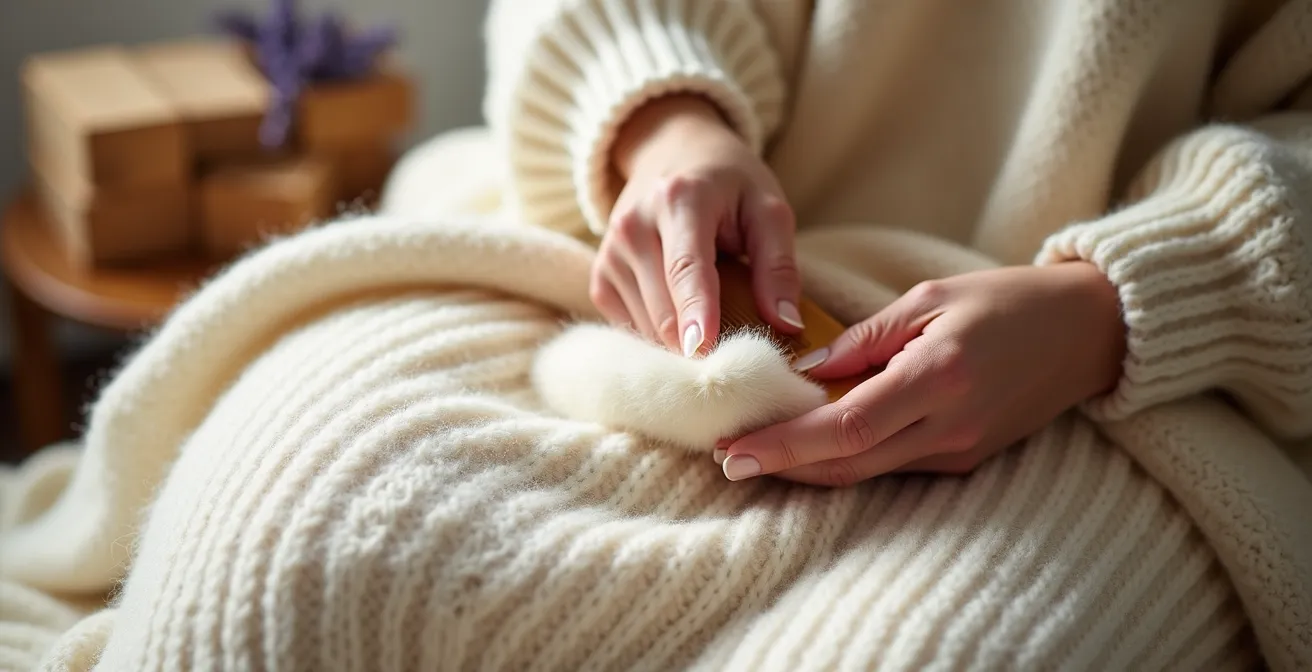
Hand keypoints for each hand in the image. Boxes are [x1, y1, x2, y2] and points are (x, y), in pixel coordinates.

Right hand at [593, 94, 801, 356]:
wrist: (670, 153)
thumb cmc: (728, 184)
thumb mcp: (768, 209)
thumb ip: (778, 265)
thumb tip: (787, 324)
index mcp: (680, 199)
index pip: (686, 266)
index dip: (695, 311)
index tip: (701, 350)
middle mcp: (633, 226)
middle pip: (663, 309)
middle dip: (700, 345)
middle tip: (738, 356)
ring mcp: (610, 254)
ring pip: (646, 328)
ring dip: (680, 343)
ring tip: (710, 323)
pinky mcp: (599, 278)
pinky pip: (629, 328)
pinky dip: (659, 335)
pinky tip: (681, 316)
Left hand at [718, 262, 1126, 485]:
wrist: (1089, 333)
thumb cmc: (1006, 301)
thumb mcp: (929, 298)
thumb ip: (863, 339)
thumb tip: (803, 371)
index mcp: (937, 377)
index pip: (844, 427)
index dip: (784, 444)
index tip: (733, 448)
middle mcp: (949, 429)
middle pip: (847, 464)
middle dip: (781, 465)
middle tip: (724, 456)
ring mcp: (959, 453)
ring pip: (866, 473)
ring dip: (807, 468)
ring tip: (753, 452)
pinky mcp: (965, 462)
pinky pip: (891, 468)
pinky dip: (845, 460)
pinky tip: (809, 446)